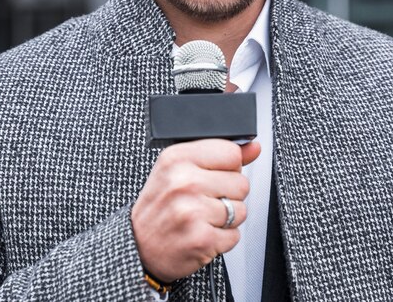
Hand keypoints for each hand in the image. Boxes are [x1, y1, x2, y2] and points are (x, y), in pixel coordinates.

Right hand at [131, 138, 259, 282]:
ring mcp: (193, 211)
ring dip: (226, 218)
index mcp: (177, 157)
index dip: (228, 166)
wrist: (138, 246)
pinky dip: (222, 238)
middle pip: (241, 182)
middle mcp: (184, 181)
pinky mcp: (201, 239)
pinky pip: (234, 235)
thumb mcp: (180, 169)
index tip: (213, 175)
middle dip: (228, 194)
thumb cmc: (160, 205)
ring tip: (202, 217)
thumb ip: (219, 155)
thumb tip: (254, 147)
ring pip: (241, 210)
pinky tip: (201, 232)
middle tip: (204, 200)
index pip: (231, 152)